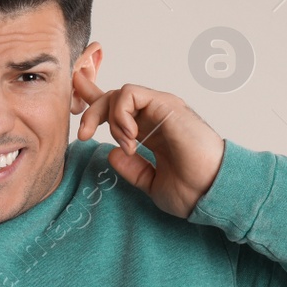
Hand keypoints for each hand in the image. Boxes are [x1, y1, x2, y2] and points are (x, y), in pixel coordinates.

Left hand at [74, 77, 224, 218]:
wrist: (212, 192)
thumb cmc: (192, 190)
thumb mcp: (152, 183)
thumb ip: (133, 169)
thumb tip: (112, 153)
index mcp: (150, 132)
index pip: (118, 111)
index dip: (94, 102)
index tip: (75, 98)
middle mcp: (155, 116)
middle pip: (113, 97)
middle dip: (90, 109)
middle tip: (83, 135)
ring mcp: (161, 108)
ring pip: (119, 93)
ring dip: (109, 118)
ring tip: (125, 144)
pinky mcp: (166, 104)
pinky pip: (130, 94)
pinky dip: (121, 113)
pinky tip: (129, 136)